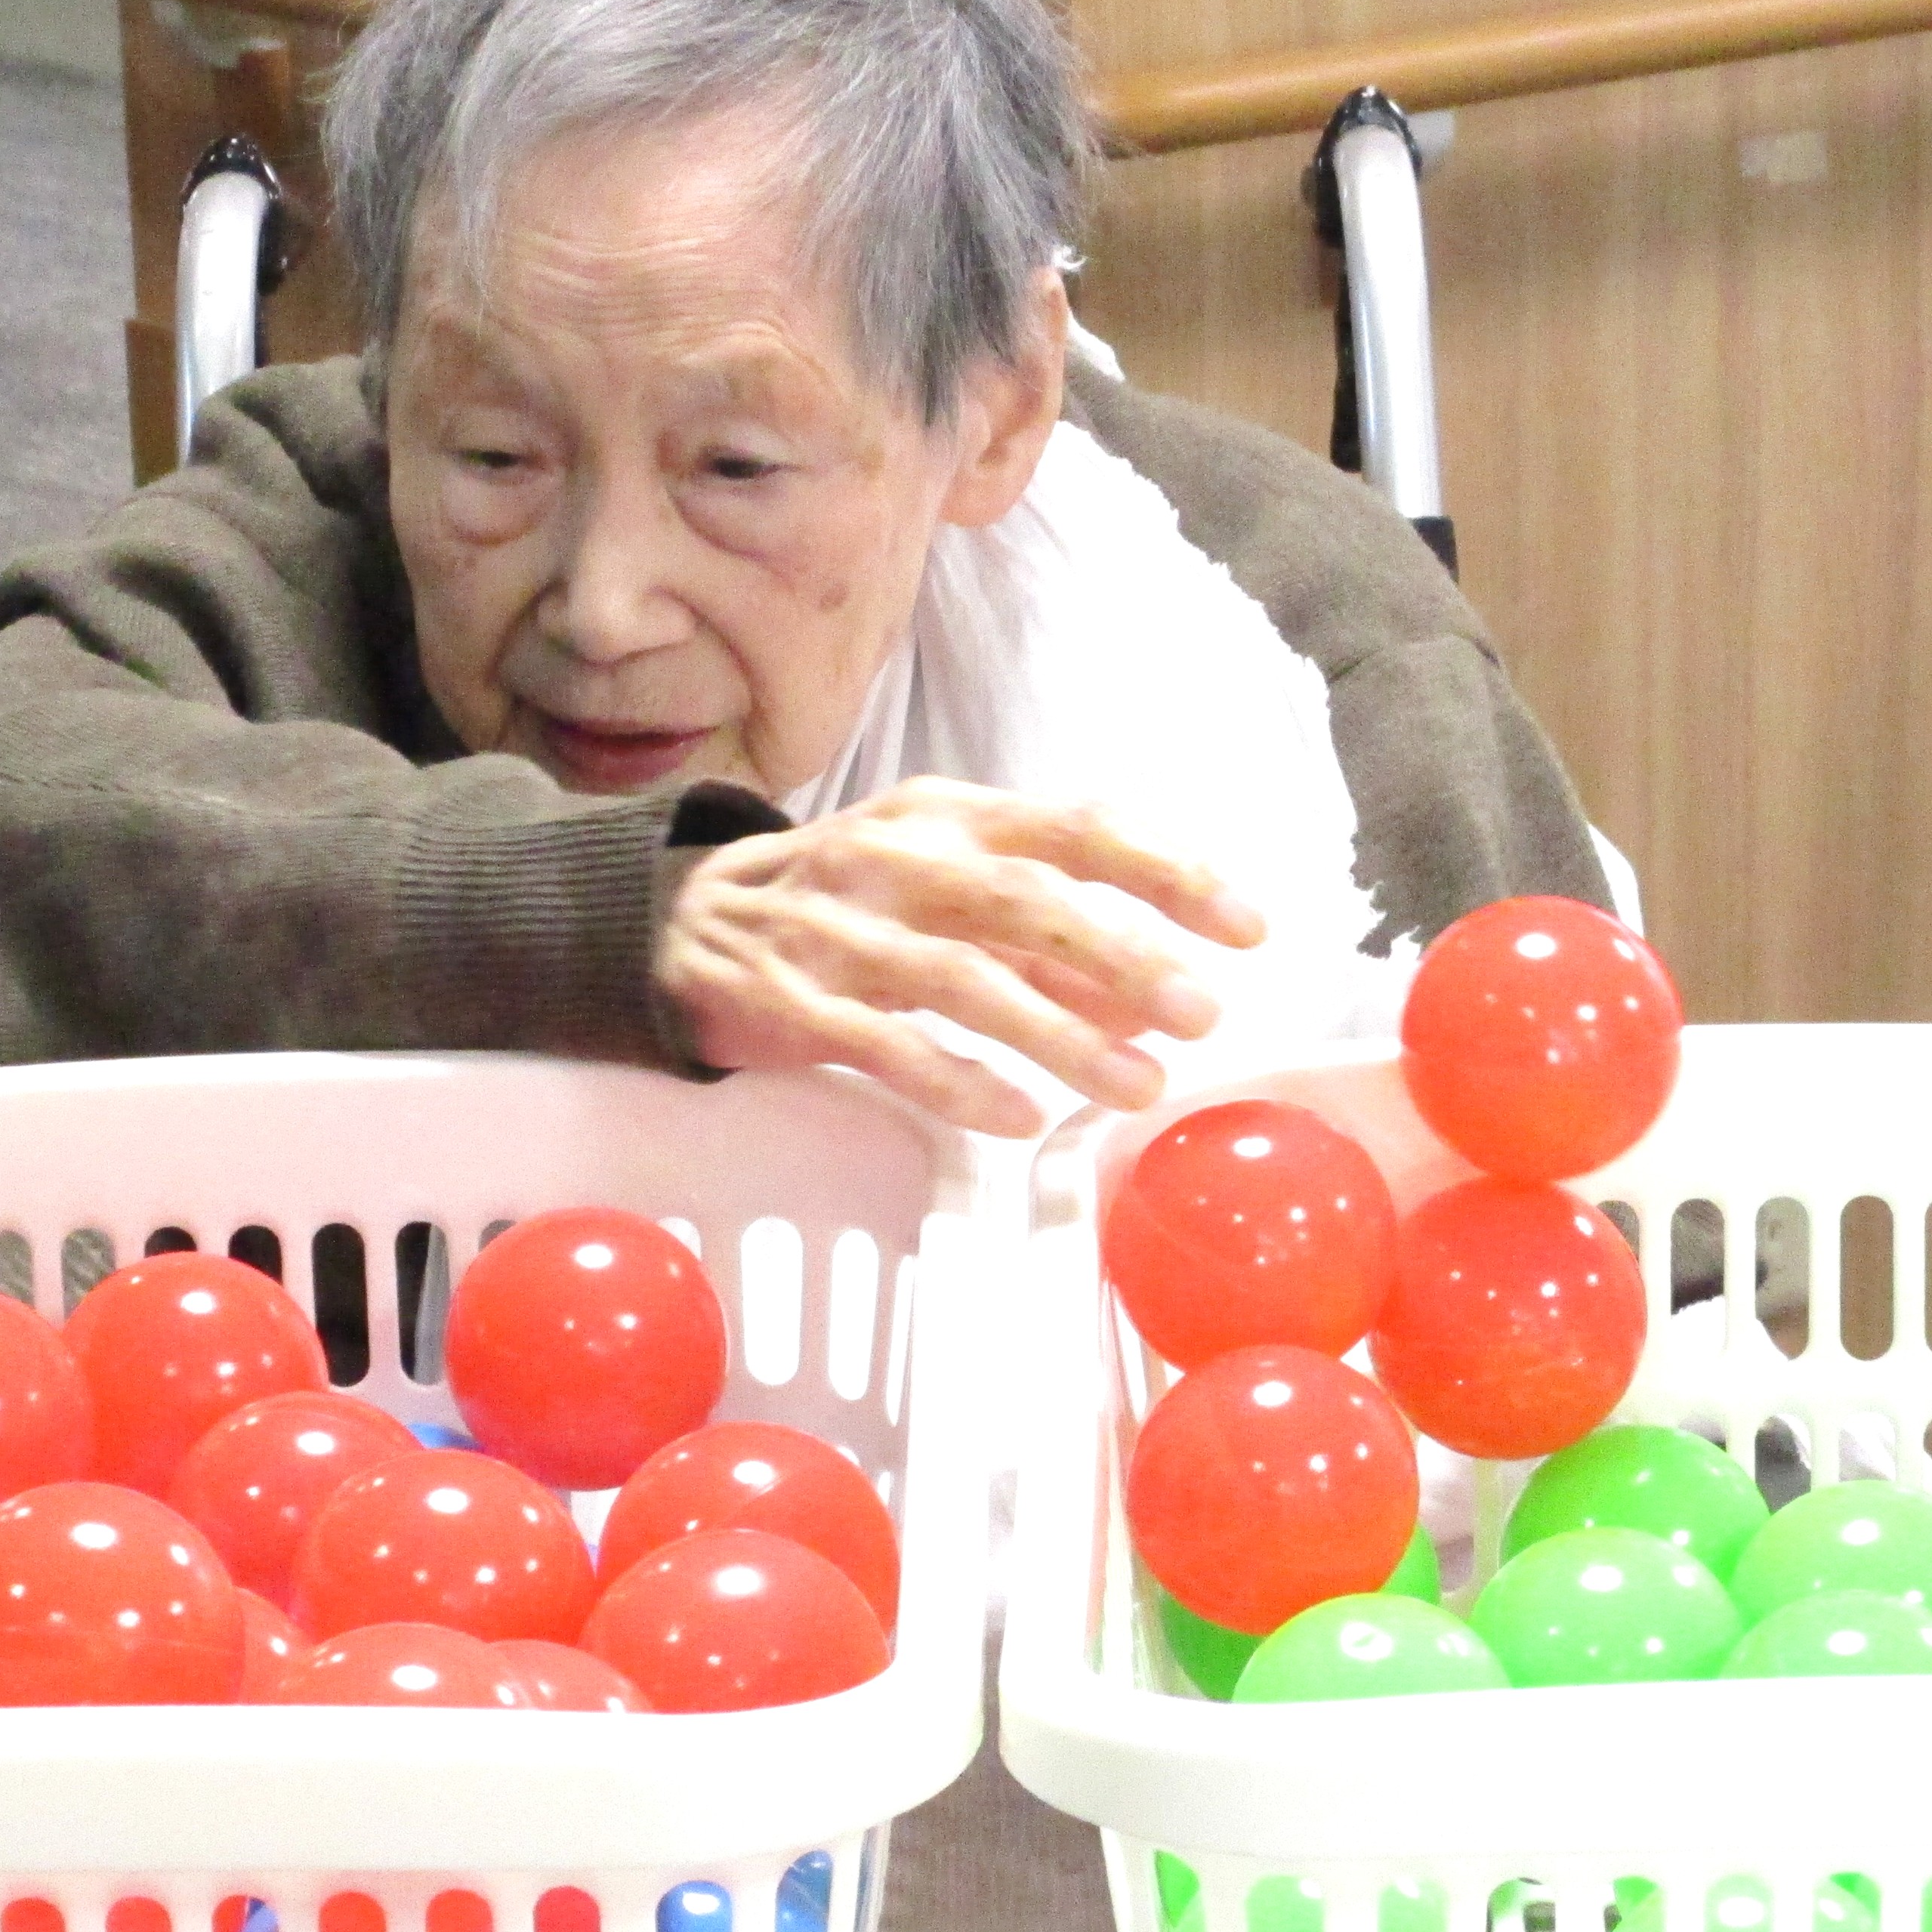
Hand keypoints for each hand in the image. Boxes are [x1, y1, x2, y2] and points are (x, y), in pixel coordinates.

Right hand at [657, 779, 1265, 1135]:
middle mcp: (896, 858)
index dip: (1166, 871)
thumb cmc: (854, 906)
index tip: (1246, 926)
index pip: (1075, 827)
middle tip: (1201, 1014)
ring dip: (1058, 1034)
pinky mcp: (791, 1001)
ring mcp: (839, 930)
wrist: (685, 922)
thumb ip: (1050, 946)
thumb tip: (1157, 1000)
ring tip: (1137, 1086)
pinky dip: (953, 1079)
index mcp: (948, 815)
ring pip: (961, 977)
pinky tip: (1017, 1116)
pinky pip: (882, 1043)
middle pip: (1024, 899)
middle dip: (1122, 956)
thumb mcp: (950, 896)